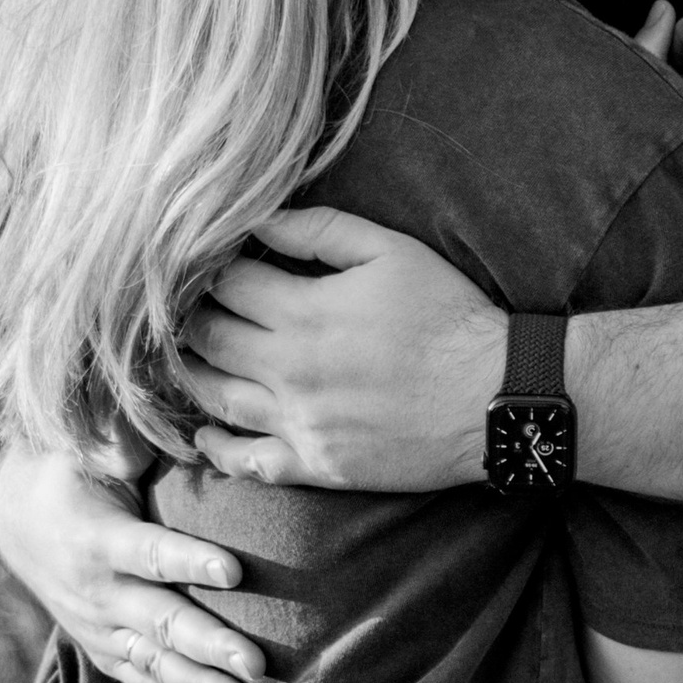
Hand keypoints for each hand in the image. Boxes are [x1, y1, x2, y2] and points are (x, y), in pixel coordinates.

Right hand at [0, 448, 265, 682]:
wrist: (19, 520)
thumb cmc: (72, 472)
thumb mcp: (84, 448)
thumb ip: (117, 445)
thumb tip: (139, 443)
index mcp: (98, 538)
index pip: (151, 553)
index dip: (190, 562)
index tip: (235, 569)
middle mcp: (98, 591)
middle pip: (160, 621)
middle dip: (209, 645)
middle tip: (257, 663)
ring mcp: (100, 627)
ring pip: (153, 663)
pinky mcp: (105, 648)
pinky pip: (141, 681)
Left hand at [182, 205, 504, 491]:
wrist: (495, 394)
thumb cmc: (449, 315)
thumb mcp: (392, 252)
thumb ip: (321, 230)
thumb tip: (260, 218)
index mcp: (305, 313)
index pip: (226, 285)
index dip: (209, 268)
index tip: (207, 263)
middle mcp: (290, 371)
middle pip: (209, 340)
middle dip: (190, 317)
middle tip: (187, 306)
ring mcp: (301, 422)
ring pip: (216, 398)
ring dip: (192, 373)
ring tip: (187, 356)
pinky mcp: (318, 464)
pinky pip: (248, 462)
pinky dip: (216, 448)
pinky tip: (205, 433)